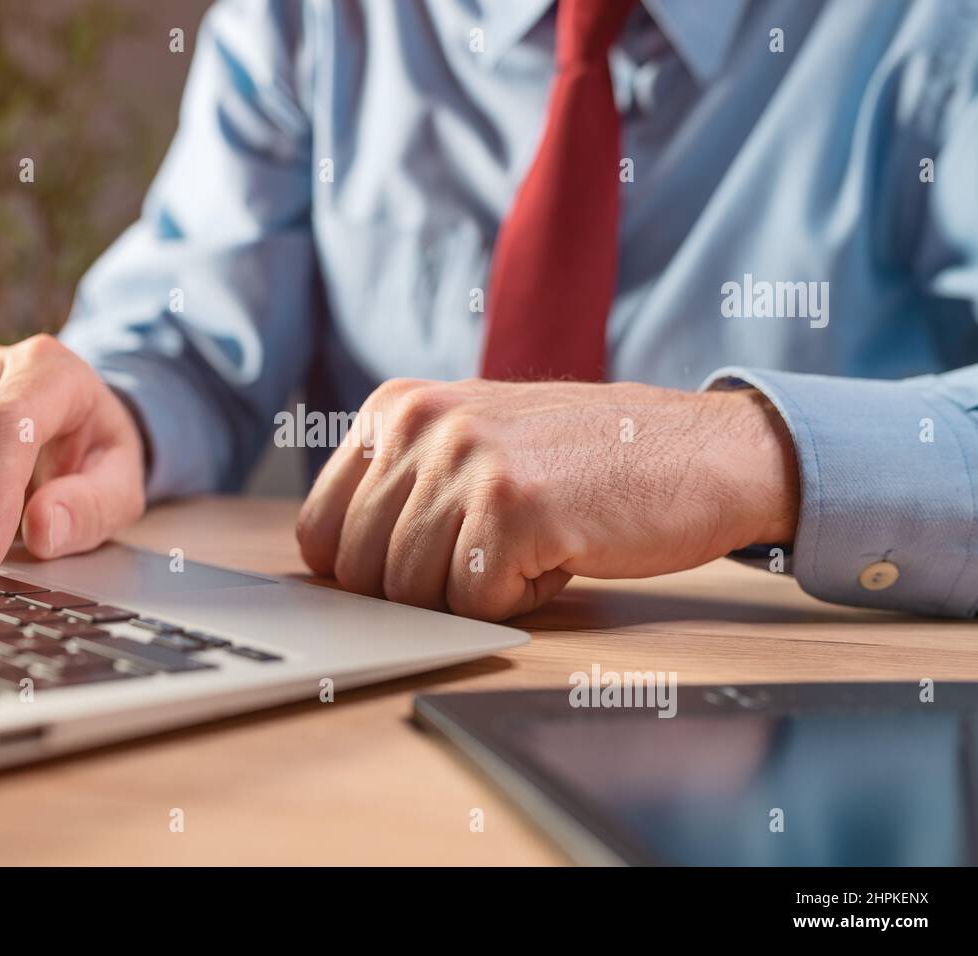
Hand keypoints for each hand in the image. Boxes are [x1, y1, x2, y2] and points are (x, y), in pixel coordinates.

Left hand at [296, 379, 798, 620]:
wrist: (700, 450)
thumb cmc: (583, 461)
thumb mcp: (468, 441)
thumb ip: (398, 486)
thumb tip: (331, 566)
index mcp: (395, 407)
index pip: (319, 532)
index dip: (367, 574)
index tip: (420, 568)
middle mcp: (420, 425)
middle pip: (362, 574)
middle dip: (422, 591)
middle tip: (490, 554)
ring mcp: (466, 463)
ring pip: (412, 596)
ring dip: (474, 593)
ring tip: (528, 544)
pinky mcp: (514, 510)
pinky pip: (474, 606)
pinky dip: (519, 601)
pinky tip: (559, 554)